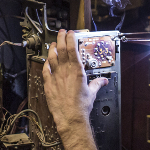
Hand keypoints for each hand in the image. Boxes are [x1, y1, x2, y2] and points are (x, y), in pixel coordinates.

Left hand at [42, 30, 105, 149]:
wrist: (70, 117)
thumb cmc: (81, 106)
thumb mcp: (92, 92)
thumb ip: (97, 83)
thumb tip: (103, 81)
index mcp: (77, 70)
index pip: (72, 49)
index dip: (70, 38)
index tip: (71, 33)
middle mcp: (65, 71)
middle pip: (61, 49)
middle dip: (60, 38)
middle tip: (61, 32)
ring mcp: (55, 77)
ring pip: (52, 57)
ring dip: (52, 48)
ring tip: (53, 43)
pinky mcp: (48, 84)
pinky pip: (45, 70)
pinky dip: (46, 63)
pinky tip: (46, 60)